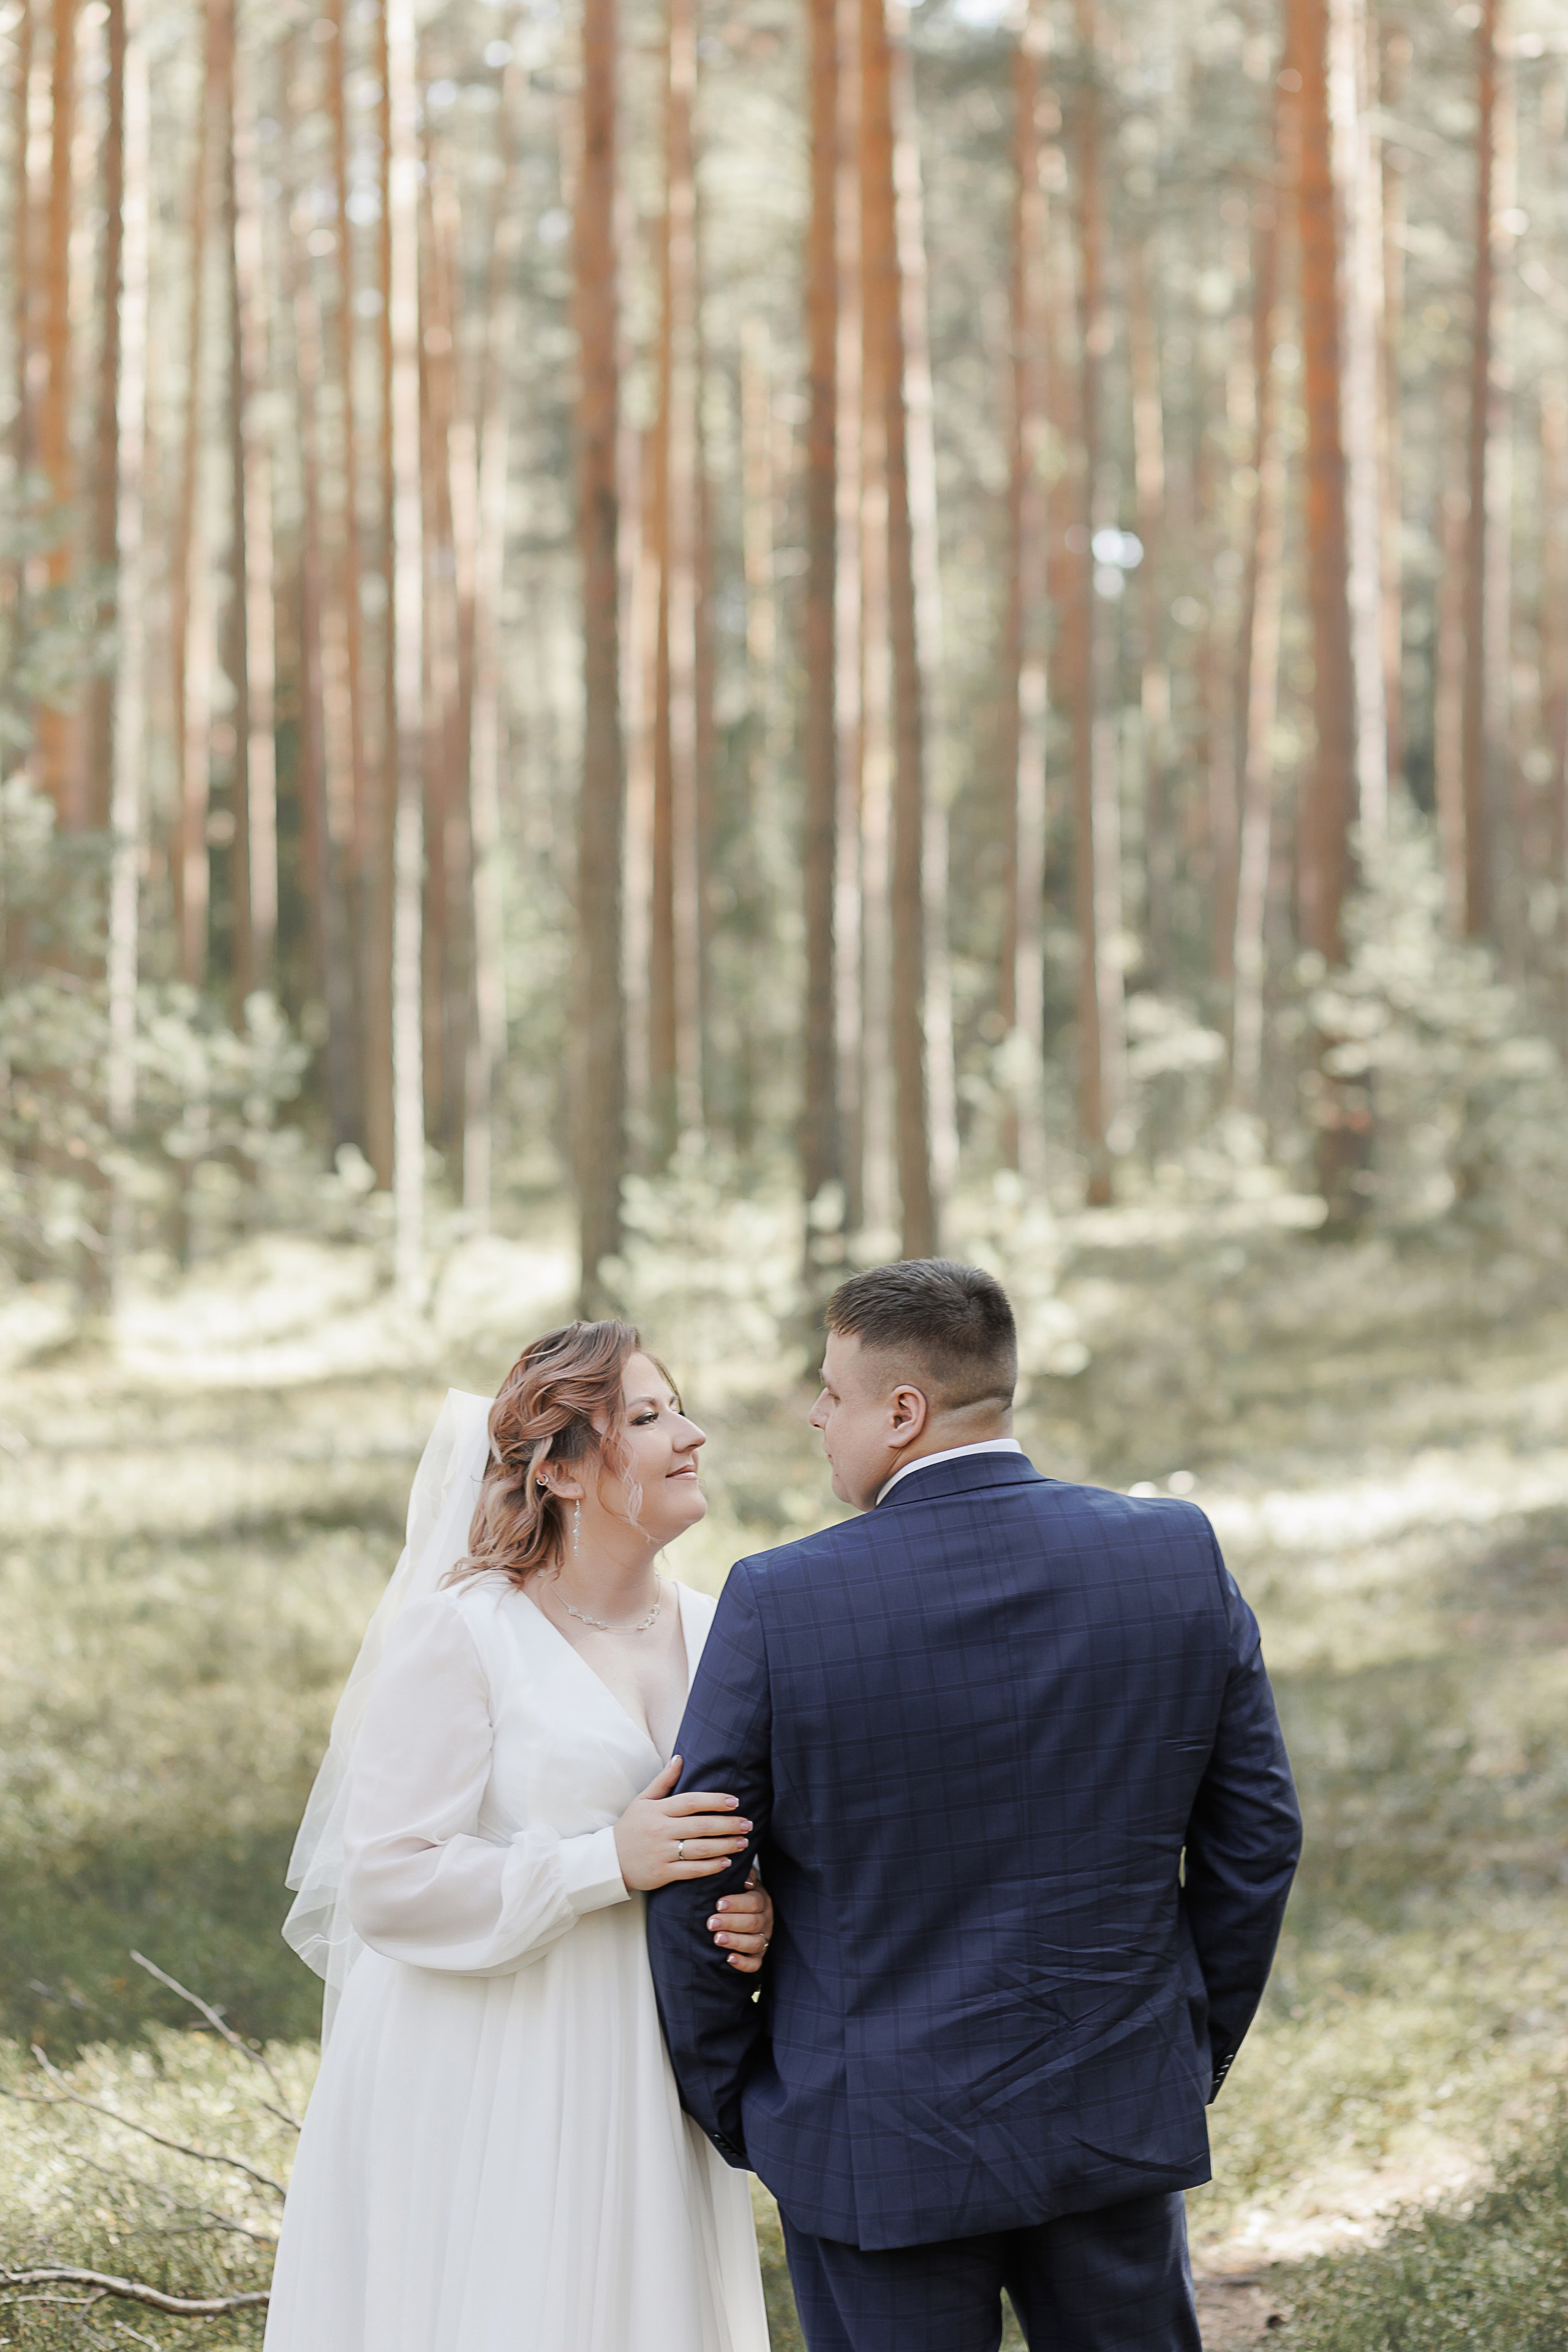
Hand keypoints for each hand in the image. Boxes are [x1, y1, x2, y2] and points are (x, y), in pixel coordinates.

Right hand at [614, 1757, 751, 1892]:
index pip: (690, 1802)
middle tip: (747, 1824)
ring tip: (743, 1843)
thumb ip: (664, 1781)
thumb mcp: (642, 1801)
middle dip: (727, 1825)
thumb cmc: (630, 1828)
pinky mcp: (662, 1873)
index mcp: (658, 1810)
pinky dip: (711, 1867)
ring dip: (725, 1846)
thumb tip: (680, 1757)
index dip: (714, 1800)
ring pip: (699, 1849)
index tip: (735, 1802)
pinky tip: (727, 1862)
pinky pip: (692, 1870)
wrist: (609, 1861)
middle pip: (700, 1825)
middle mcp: (660, 1830)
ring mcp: (661, 1853)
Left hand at [707, 1867, 773, 1972]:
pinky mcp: (759, 1957)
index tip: (718, 1904)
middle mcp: (766, 1920)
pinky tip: (729, 1958)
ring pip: (755, 1943)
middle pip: (753, 1923)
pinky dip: (743, 1963)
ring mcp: (764, 1939)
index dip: (737, 1903)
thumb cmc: (736, 1897)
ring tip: (717, 1939)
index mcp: (762, 1900)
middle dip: (731, 1923)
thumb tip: (746, 1879)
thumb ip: (742, 1876)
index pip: (754, 1902)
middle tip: (711, 1923)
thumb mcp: (740, 1883)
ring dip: (736, 1941)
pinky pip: (755, 1964)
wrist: (741, 1916)